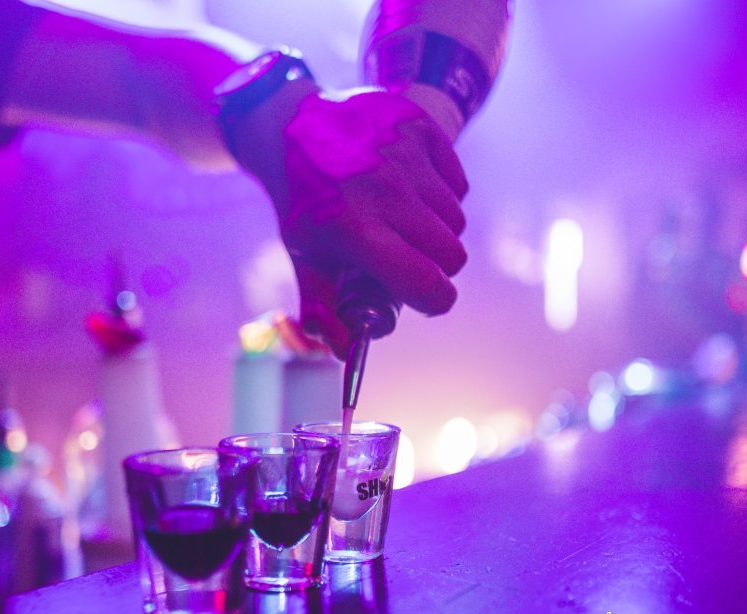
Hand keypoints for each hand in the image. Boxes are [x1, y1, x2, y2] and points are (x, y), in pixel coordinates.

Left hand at [230, 88, 468, 358]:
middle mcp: (384, 190)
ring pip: (456, 219)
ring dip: (437, 229)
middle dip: (436, 266)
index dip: (435, 301)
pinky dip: (442, 193)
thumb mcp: (304, 257)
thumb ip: (325, 311)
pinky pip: (458, 183)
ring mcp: (404, 154)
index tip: (427, 298)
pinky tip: (410, 189)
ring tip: (402, 220)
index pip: (427, 284)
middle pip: (452, 254)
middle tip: (408, 258)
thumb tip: (347, 355)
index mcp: (354, 230)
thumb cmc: (303, 203)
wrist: (288, 126)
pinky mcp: (419, 127)